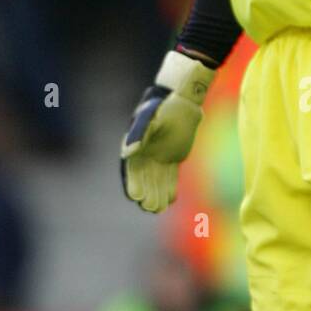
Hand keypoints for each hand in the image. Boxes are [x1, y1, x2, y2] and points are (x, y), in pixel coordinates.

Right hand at [120, 50, 214, 211]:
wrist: (182, 102)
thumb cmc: (164, 108)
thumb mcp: (152, 118)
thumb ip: (140, 134)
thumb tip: (128, 153)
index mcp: (135, 145)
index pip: (132, 169)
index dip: (132, 183)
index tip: (135, 197)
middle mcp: (145, 154)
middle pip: (143, 179)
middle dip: (145, 193)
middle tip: (148, 207)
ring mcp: (158, 157)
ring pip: (157, 181)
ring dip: (157, 195)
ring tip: (157, 209)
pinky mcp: (172, 159)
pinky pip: (170, 177)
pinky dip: (170, 189)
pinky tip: (171, 201)